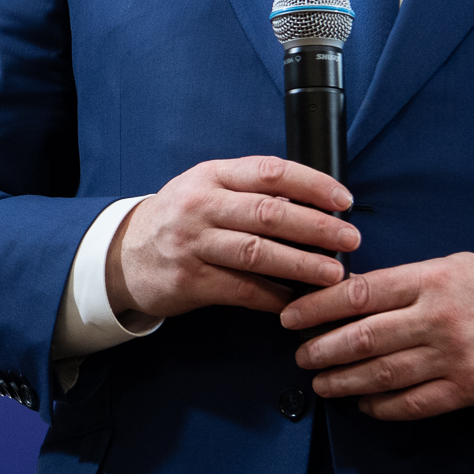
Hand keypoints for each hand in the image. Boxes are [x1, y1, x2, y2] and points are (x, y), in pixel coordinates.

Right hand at [106, 157, 358, 320]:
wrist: (124, 254)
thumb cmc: (180, 219)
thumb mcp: (207, 188)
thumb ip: (250, 190)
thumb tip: (314, 203)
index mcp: (212, 176)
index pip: (270, 172)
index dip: (312, 184)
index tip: (343, 199)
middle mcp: (201, 205)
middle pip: (268, 213)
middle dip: (316, 227)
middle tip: (350, 239)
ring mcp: (193, 244)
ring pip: (256, 253)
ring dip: (301, 264)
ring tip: (333, 274)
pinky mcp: (190, 280)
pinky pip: (241, 290)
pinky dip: (273, 297)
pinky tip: (295, 301)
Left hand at [280, 252, 473, 419]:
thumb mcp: (445, 265)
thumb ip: (401, 281)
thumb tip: (346, 294)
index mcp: (429, 280)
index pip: (359, 294)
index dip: (318, 307)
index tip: (291, 317)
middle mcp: (437, 319)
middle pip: (364, 338)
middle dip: (323, 349)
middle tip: (301, 356)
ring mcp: (453, 357)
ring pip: (383, 374)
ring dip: (344, 381)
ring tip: (321, 382)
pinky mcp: (467, 389)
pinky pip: (414, 403)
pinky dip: (382, 406)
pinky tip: (362, 403)